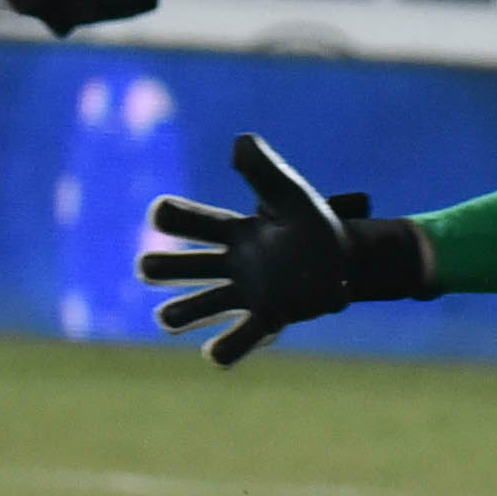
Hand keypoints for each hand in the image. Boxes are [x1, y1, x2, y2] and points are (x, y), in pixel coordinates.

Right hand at [137, 132, 435, 365]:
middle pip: (186, 267)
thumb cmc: (315, 226)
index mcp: (234, 232)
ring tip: (165, 318)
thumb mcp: (292, 194)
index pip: (193, 222)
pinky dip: (227, 348)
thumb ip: (265, 171)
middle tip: (147, 267)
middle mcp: (232, 265)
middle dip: (162, 268)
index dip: (173, 216)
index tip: (159, 212)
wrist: (349, 261)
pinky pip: (242, 338)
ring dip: (182, 313)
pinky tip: (212, 354)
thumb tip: (239, 141)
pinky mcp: (268, 318)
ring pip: (203, 305)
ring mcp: (246, 294)